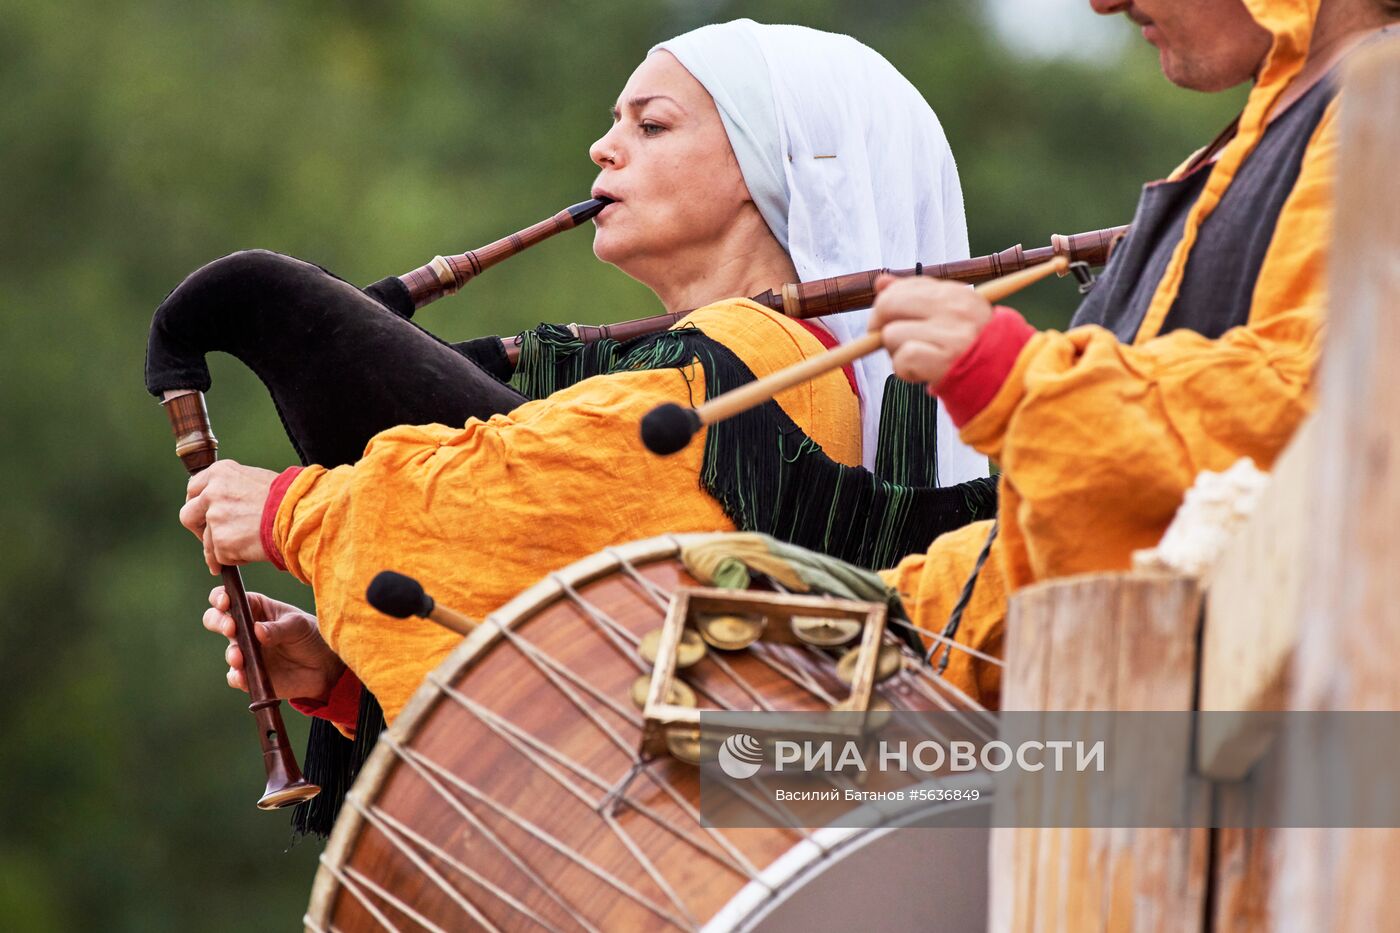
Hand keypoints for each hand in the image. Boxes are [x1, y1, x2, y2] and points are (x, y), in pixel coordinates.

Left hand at [179, 460, 277, 572]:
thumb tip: (219, 502)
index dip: (198, 504)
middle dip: (198, 529)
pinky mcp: (221, 541)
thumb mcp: (255, 480)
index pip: (193, 488)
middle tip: (213, 537)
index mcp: (220, 473)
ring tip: (243, 549)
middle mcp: (212, 492)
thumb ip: (232, 488)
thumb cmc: (288, 498)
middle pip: (187, 515)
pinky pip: (220, 556)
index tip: (205, 514)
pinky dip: (233, 558)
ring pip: (207, 541)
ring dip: (220, 548)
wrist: (301, 515)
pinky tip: (251, 552)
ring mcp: (215, 517)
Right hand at [203, 587, 345, 702]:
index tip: (226, 602)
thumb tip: (257, 630)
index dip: (221, 597)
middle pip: (217, 620)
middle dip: (218, 622)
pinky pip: (236, 676)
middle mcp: (246, 629)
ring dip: (232, 654)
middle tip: (231, 628)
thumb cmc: (310, 636)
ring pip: (229, 651)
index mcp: (256, 608)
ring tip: (240, 657)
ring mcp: (247, 652)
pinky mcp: (250, 674)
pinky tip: (242, 676)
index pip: (230, 597)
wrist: (324, 667)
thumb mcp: (299, 626)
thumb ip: (279, 628)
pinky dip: (237, 677)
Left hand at [870, 275, 994, 387]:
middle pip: (888, 304)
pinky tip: (922, 374)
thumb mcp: (949, 314)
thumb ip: (915, 296)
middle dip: (880, 325)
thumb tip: (881, 281)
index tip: (894, 320)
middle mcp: (954, 308)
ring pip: (890, 335)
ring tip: (920, 359)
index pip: (905, 286)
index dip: (890, 305)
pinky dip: (904, 371)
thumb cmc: (971, 347)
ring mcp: (950, 334)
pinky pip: (901, 360)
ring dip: (896, 353)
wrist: (1005, 379)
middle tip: (892, 342)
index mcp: (957, 292)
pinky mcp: (944, 361)